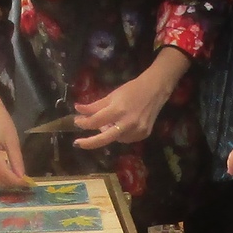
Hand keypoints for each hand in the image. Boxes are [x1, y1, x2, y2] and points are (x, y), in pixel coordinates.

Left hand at [73, 47, 189, 150]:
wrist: (155, 90)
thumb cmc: (132, 90)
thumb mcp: (111, 96)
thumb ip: (94, 106)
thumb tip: (77, 110)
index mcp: (118, 110)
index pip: (96, 121)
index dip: (83, 123)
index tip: (76, 121)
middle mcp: (128, 123)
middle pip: (104, 139)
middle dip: (89, 143)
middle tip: (77, 143)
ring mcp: (137, 131)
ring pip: (115, 139)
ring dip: (107, 133)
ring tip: (109, 123)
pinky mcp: (143, 135)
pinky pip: (125, 139)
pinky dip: (119, 134)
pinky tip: (121, 125)